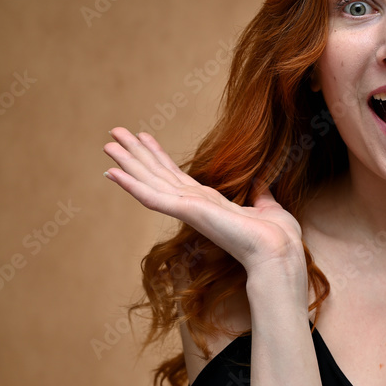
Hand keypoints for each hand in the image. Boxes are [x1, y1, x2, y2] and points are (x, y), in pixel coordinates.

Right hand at [102, 127, 304, 274]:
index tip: (143, 137)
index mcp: (209, 202)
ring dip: (127, 163)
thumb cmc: (276, 238)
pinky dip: (131, 184)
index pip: (176, 175)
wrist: (278, 251)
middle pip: (157, 173)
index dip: (158, 156)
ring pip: (149, 181)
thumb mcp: (267, 207)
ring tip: (107, 144)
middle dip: (135, 153)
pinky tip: (112, 172)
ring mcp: (188, 209)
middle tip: (114, 133)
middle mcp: (194, 204)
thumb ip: (259, 195)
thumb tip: (261, 185)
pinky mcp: (187, 212)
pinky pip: (151, 196)